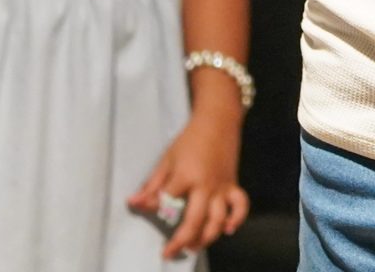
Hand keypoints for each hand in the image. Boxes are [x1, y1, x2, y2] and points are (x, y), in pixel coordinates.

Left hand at [128, 111, 249, 260]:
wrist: (218, 121)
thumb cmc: (189, 139)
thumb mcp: (167, 159)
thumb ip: (152, 184)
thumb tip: (133, 202)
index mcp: (185, 176)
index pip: (168, 201)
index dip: (155, 209)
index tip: (145, 211)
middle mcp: (205, 186)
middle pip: (194, 219)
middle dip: (181, 240)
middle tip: (169, 252)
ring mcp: (221, 187)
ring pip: (217, 220)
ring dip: (206, 237)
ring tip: (194, 247)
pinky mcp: (233, 185)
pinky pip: (240, 205)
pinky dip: (237, 219)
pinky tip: (228, 229)